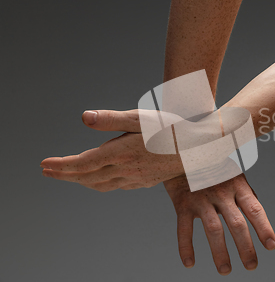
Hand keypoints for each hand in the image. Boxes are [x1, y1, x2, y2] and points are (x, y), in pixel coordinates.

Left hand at [40, 110, 183, 191]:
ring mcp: (137, 178)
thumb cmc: (173, 128)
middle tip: (47, 171)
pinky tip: (101, 179)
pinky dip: (100, 184)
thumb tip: (83, 118)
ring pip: (101, 185)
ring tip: (69, 176)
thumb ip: (111, 119)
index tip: (43, 165)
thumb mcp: (141, 118)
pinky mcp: (147, 181)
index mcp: (122, 153)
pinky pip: (116, 187)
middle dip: (65, 175)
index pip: (83, 164)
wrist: (200, 147)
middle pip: (87, 177)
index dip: (61, 166)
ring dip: (82, 181)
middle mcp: (127, 170)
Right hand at [164, 173, 274, 274]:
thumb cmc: (212, 163)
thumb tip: (257, 210)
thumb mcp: (233, 173)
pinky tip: (190, 263)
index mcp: (237, 185)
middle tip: (252, 266)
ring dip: (220, 253)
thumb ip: (244, 192)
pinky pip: (184, 229)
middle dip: (246, 248)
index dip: (264, 228)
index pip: (255, 209)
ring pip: (214, 230)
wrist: (183, 148)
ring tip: (226, 270)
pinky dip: (186, 247)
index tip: (271, 246)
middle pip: (237, 224)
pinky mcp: (183, 202)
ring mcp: (202, 197)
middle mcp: (222, 192)